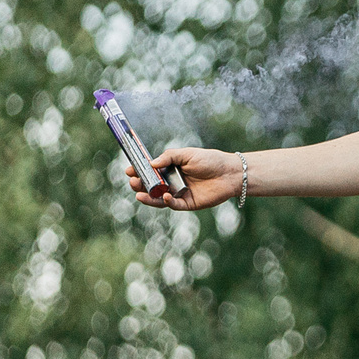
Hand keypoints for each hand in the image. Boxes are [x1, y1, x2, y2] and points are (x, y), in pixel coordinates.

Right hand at [130, 146, 245, 210]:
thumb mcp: (187, 154)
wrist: (230, 173)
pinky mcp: (188, 203)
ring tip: (139, 193)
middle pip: (151, 186)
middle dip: (140, 184)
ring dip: (148, 197)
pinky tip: (164, 196)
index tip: (129, 170)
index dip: (139, 171)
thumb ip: (168, 157)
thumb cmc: (210, 160)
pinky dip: (167, 202)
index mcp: (170, 169)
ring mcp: (179, 193)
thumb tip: (151, 163)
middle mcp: (172, 182)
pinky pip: (173, 205)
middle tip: (133, 181)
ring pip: (159, 198)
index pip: (150, 171)